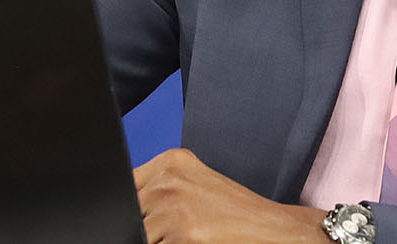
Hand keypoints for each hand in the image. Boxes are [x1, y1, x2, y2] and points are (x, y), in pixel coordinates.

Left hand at [134, 149, 329, 243]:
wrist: (270, 227)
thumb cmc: (234, 212)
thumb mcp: (195, 183)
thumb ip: (159, 187)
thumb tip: (126, 207)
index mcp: (171, 161)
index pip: (126, 185)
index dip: (133, 206)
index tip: (147, 214)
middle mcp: (169, 181)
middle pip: (131, 213)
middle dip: (145, 226)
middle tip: (179, 228)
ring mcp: (173, 209)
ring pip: (141, 235)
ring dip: (158, 240)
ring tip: (187, 236)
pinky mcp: (182, 237)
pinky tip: (192, 242)